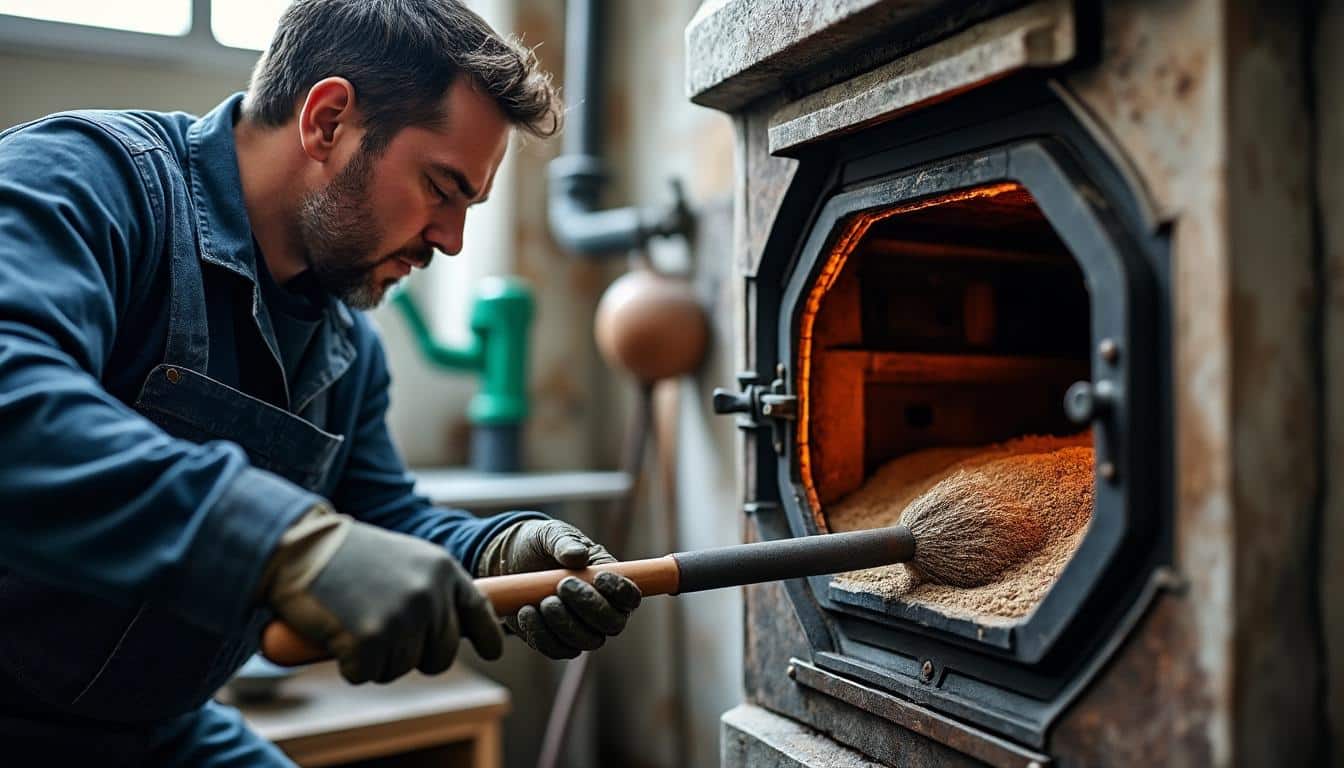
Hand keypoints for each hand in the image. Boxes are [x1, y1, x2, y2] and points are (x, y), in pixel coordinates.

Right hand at [264, 506, 502, 682]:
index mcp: (442, 570)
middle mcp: (430, 595)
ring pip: (400, 669)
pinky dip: (349, 665)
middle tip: (383, 635)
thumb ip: (433, 589)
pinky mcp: (370, 643)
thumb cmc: (348, 555)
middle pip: (440, 655)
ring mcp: (401, 619)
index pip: (479, 612)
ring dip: (376, 658)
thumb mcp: (405, 560)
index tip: (493, 652)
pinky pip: (366, 675)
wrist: (300, 547)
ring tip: (354, 621)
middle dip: (415, 657)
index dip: (488, 636)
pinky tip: (337, 634)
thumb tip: (458, 629)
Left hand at [477, 519, 640, 658]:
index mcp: (609, 581)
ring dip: (566, 624)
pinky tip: (526, 612)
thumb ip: (565, 542)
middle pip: (613, 625)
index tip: (599, 577)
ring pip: (586, 641)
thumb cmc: (540, 544)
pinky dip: (542, 634)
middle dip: (590, 607)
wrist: (509, 561)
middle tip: (563, 586)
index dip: (621, 592)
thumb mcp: (550, 534)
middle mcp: (601, 610)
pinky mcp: (554, 640)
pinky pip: (557, 649)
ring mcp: (579, 628)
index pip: (630, 597)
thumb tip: (578, 557)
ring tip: (544, 601)